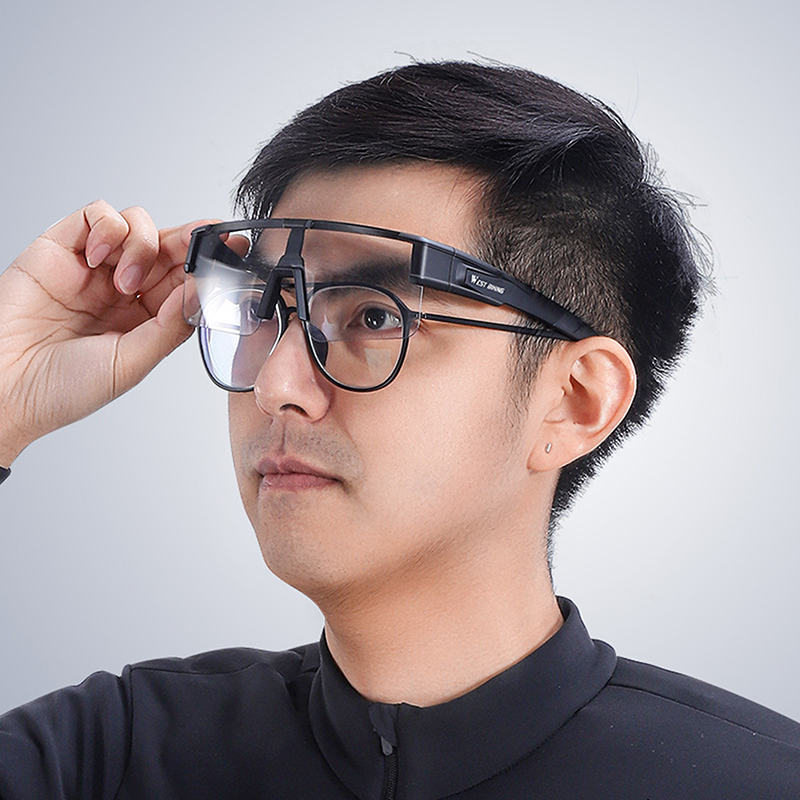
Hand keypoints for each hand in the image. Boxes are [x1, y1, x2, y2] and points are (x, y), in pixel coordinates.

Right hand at [0, 200, 204, 465]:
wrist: (3, 388)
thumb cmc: (63, 388)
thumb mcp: (131, 362)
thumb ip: (171, 326)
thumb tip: (203, 291)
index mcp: (146, 318)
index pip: (186, 280)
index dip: (210, 263)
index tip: (237, 249)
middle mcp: (123, 289)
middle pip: (167, 248)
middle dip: (189, 241)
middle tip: (206, 239)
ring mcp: (94, 267)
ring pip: (138, 225)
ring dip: (143, 244)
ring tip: (125, 281)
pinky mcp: (61, 246)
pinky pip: (96, 215)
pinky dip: (108, 228)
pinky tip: (100, 259)